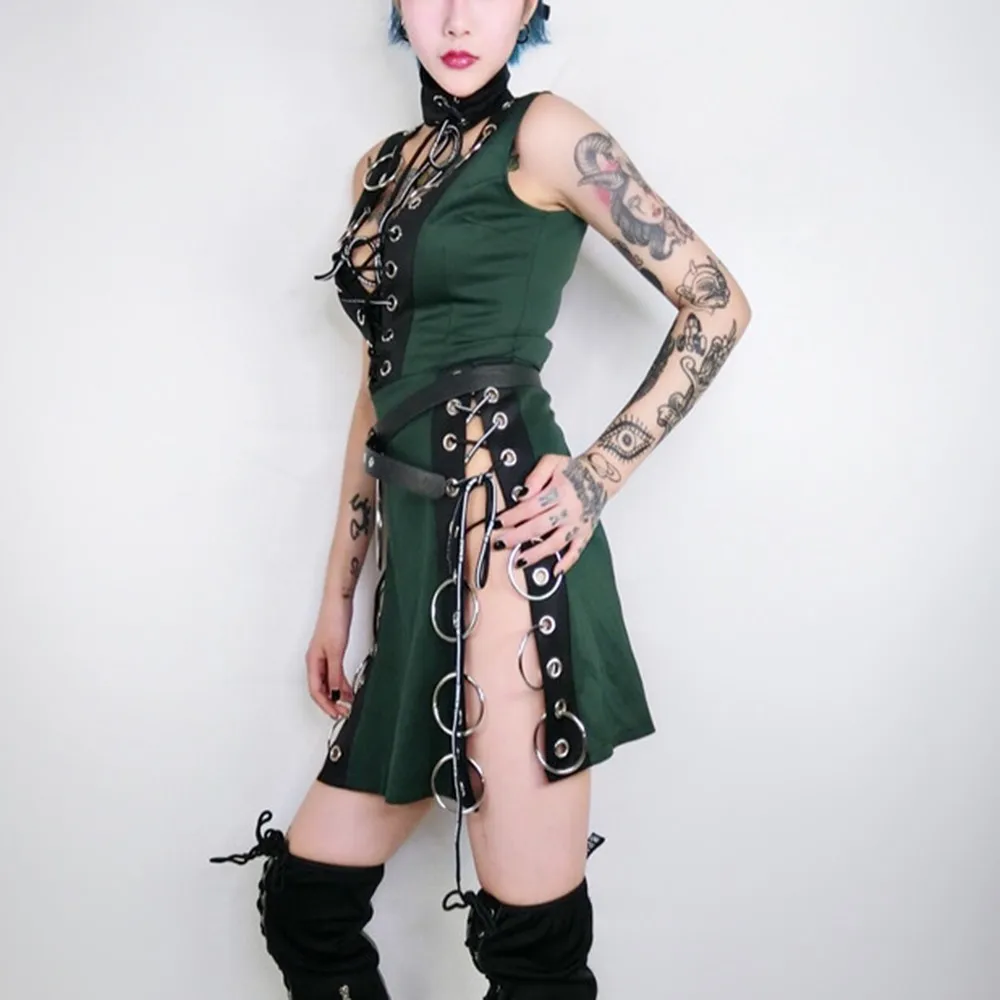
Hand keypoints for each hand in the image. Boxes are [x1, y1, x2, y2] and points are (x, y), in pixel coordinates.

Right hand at [305, 598, 354, 719]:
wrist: (339, 602)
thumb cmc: (333, 620)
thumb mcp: (336, 651)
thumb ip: (336, 673)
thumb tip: (336, 693)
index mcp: (313, 662)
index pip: (316, 691)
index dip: (326, 705)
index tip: (336, 714)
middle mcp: (316, 661)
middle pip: (321, 689)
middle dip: (331, 703)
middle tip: (343, 713)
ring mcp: (324, 657)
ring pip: (328, 683)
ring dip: (337, 694)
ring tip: (348, 704)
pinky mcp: (332, 652)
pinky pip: (335, 674)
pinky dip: (341, 683)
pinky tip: (349, 689)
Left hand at [492, 453, 608, 575]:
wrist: (600, 477)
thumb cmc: (574, 471)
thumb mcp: (552, 462)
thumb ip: (535, 476)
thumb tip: (522, 494)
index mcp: (560, 491)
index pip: (531, 507)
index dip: (513, 516)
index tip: (499, 522)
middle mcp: (569, 510)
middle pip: (539, 527)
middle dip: (517, 537)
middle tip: (501, 543)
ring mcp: (577, 524)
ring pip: (555, 543)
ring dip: (536, 553)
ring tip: (519, 560)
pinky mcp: (585, 533)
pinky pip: (577, 551)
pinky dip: (567, 562)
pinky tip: (555, 570)